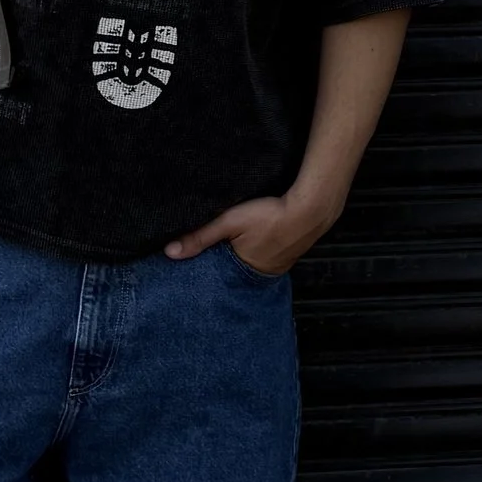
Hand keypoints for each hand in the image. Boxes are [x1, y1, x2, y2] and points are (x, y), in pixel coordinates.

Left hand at [165, 191, 333, 276]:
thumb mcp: (230, 222)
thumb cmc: (271, 214)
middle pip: (237, 270)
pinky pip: (268, 257)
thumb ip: (200, 236)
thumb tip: (169, 252)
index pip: (219, 274)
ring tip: (237, 243)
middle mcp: (264, 274)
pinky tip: (258, 238)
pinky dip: (260, 250)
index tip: (198, 258)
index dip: (209, 264)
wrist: (312, 207)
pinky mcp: (289, 254)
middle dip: (226, 261)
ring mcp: (279, 266)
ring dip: (244, 255)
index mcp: (247, 271)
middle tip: (218, 248)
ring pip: (252, 263)